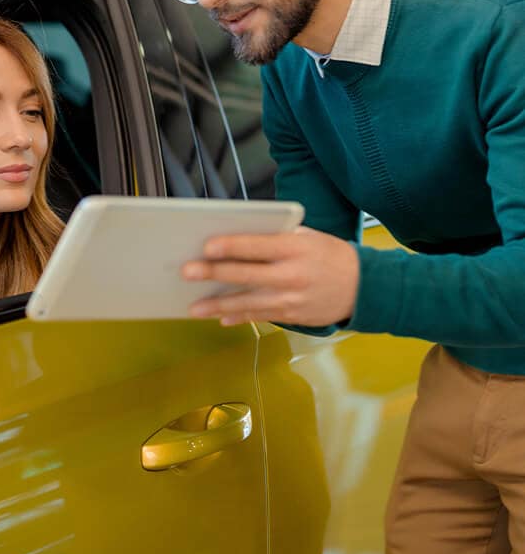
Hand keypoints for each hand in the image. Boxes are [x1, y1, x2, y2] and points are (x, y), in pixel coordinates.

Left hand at [182, 226, 358, 326]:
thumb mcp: (308, 236)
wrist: (364, 288)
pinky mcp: (291, 317)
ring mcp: (290, 299)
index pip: (256, 246)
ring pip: (247, 302)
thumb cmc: (331, 255)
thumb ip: (277, 237)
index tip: (207, 247)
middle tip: (187, 272)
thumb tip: (239, 239)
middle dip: (213, 273)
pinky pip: (259, 316)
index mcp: (294, 249)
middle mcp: (290, 275)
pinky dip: (238, 316)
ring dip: (217, 305)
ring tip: (194, 307)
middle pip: (245, 274)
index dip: (230, 247)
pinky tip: (220, 317)